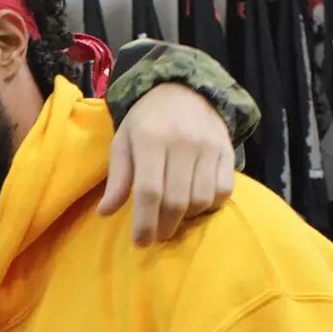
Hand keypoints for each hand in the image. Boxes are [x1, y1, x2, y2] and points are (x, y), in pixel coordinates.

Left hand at [98, 82, 236, 245]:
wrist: (184, 89)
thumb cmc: (146, 121)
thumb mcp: (123, 142)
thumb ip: (117, 178)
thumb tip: (105, 213)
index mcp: (151, 139)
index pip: (149, 191)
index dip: (144, 222)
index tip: (140, 242)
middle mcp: (183, 142)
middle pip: (176, 201)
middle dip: (164, 227)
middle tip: (156, 235)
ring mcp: (209, 147)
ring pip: (201, 200)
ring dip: (186, 219)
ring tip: (173, 219)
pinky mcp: (227, 151)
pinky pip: (223, 191)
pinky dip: (209, 206)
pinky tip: (194, 205)